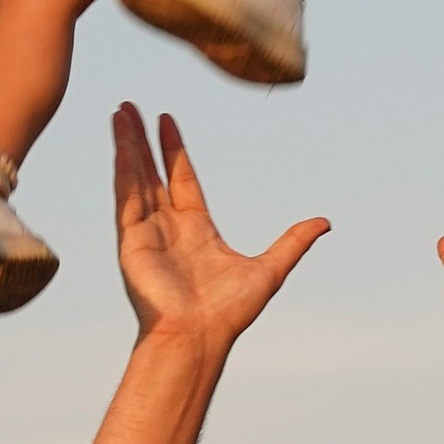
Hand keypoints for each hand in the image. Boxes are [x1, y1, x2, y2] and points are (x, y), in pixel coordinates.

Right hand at [113, 105, 327, 355]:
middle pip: (152, 172)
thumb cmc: (228, 313)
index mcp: (197, 229)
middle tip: (131, 108)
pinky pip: (125, 196)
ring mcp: (147, 232)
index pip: (182, 179)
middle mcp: (168, 227)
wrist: (197, 335)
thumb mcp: (270, 269)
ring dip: (126, 144)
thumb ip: (293, 242)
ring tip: (120, 112)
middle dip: (142, 140)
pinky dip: (121, 168)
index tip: (166, 120)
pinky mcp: (131, 240)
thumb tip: (324, 223)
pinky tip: (119, 143)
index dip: (173, 150)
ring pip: (134, 177)